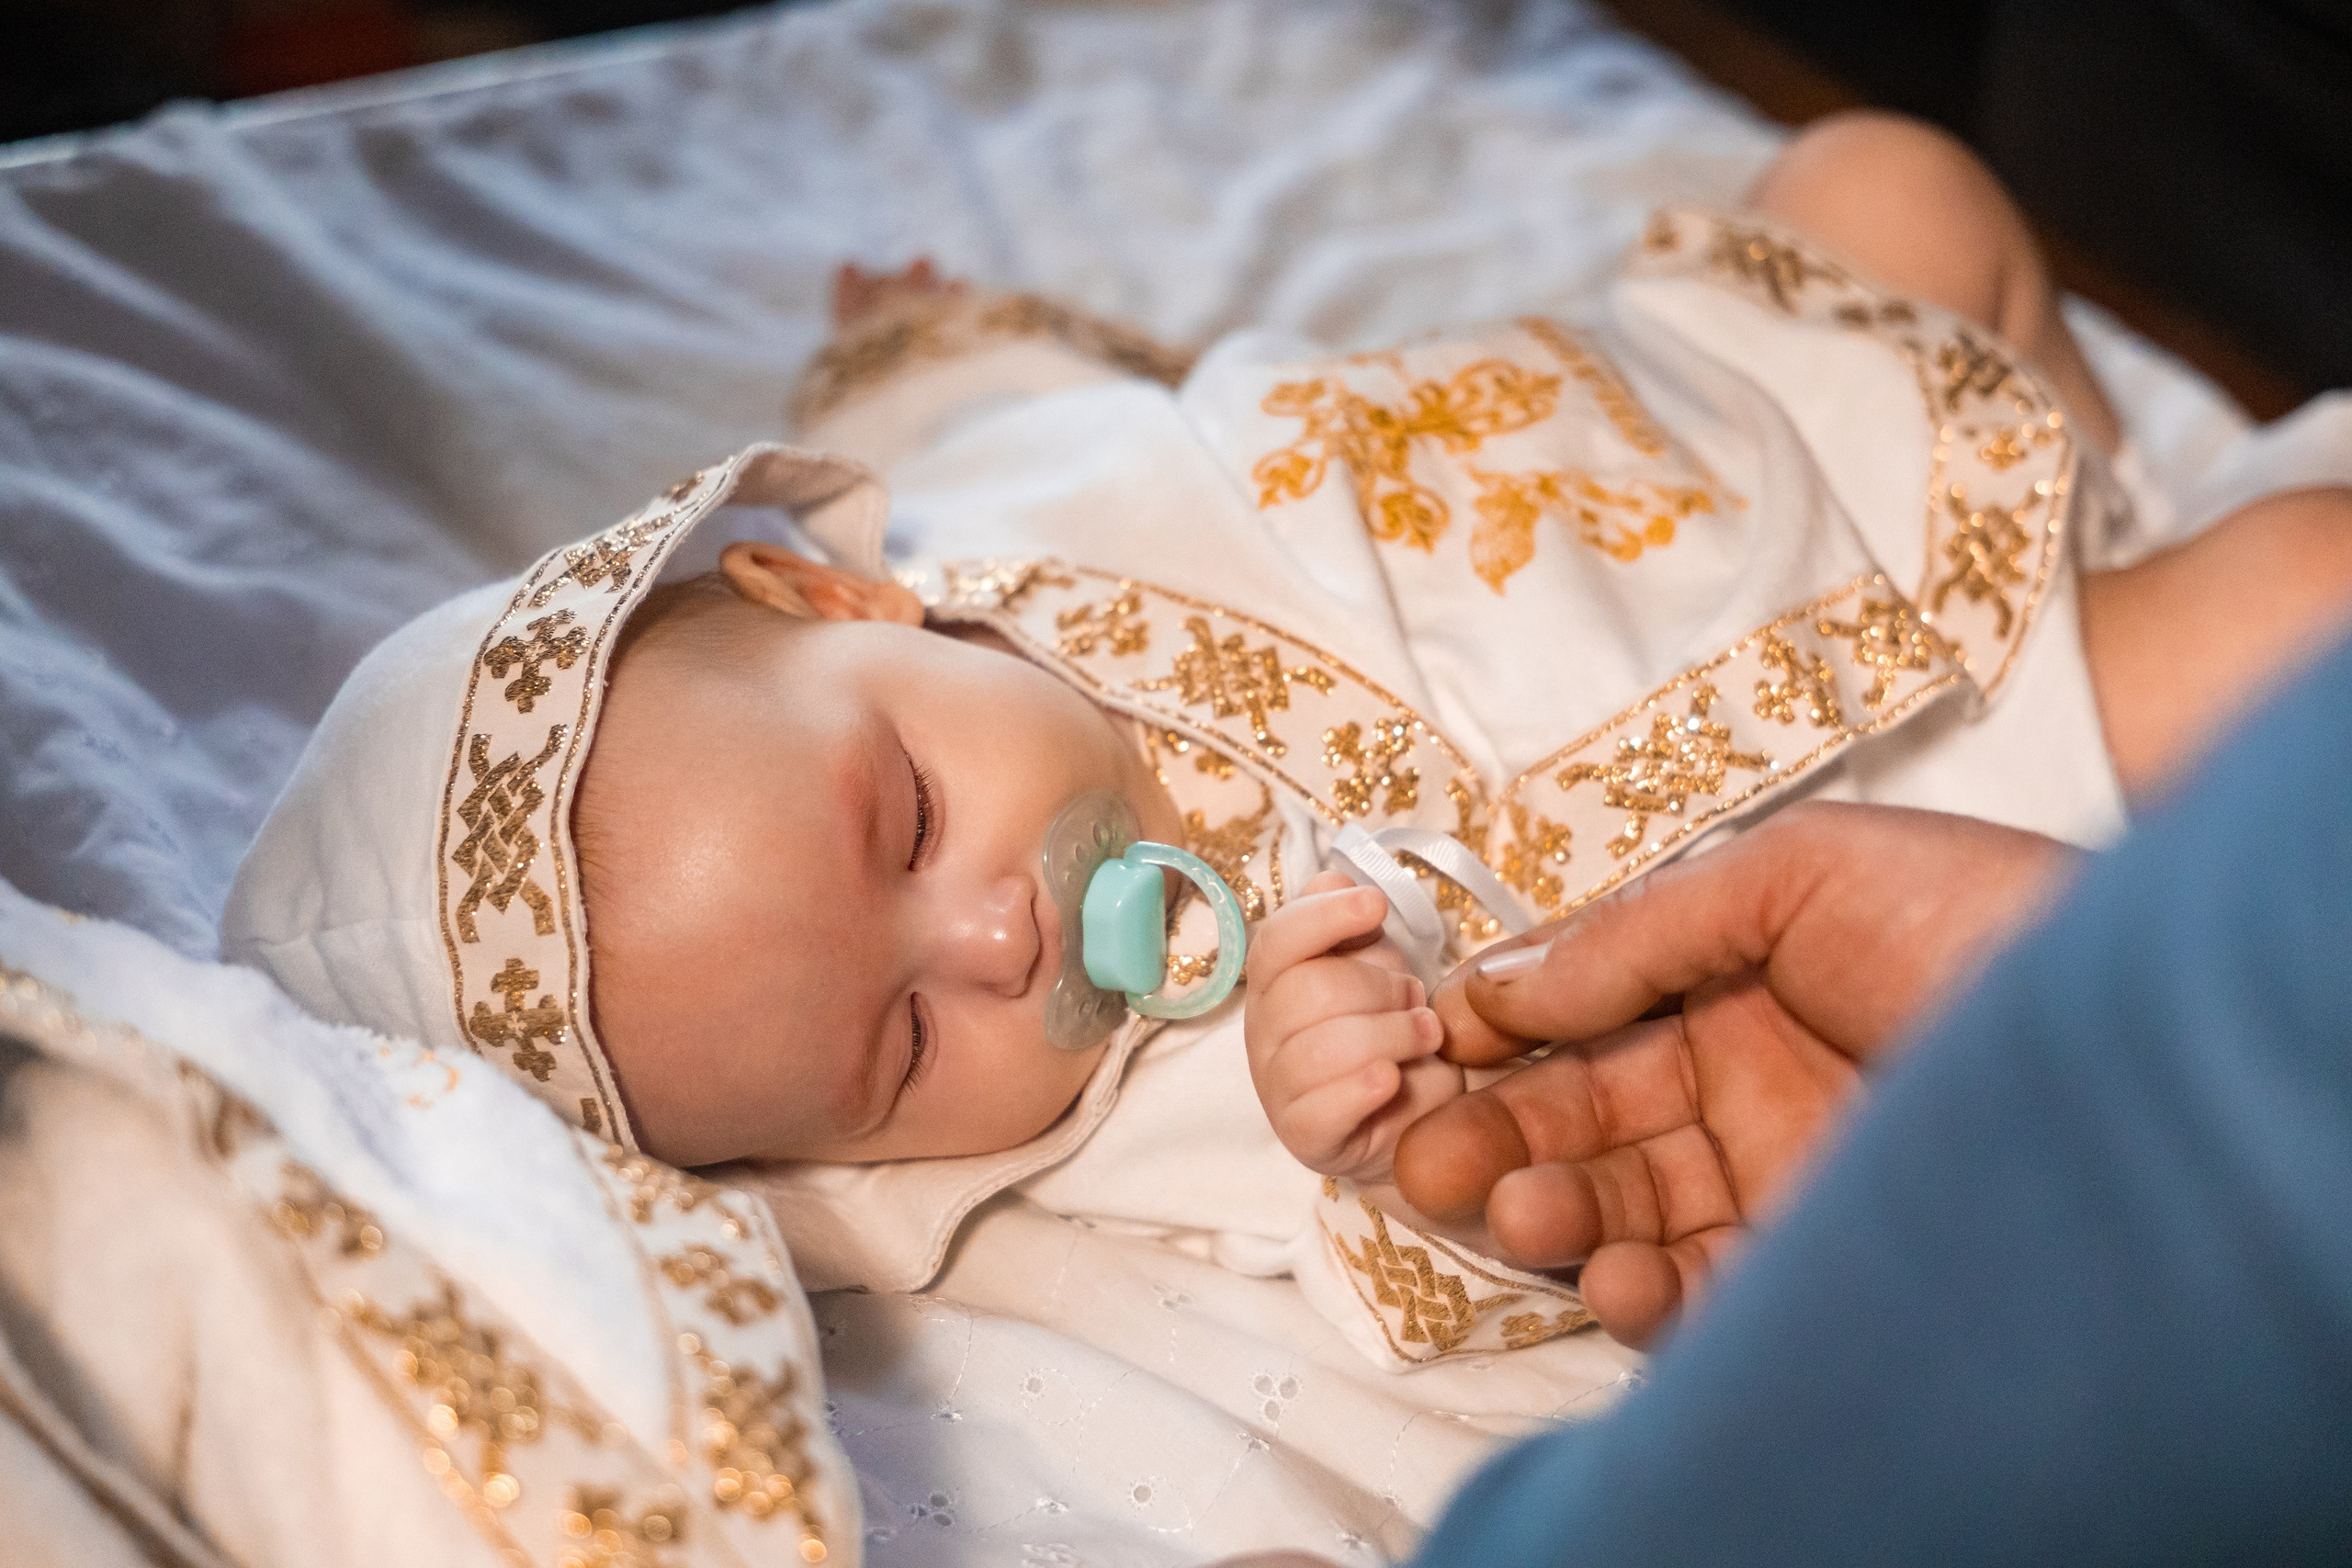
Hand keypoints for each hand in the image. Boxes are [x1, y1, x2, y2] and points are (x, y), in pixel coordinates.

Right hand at [1245, 872, 1461, 1182]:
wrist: (1418, 1113)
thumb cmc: (1392, 1030)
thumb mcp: (1379, 968)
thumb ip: (1352, 927)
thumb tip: (1332, 878)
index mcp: (1275, 982)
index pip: (1275, 941)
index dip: (1322, 917)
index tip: (1375, 905)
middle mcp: (1264, 1033)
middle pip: (1304, 992)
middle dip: (1377, 987)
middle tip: (1416, 997)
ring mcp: (1278, 1088)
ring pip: (1319, 1050)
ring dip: (1390, 1036)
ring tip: (1426, 1036)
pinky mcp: (1304, 1137)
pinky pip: (1322, 1110)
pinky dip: (1362, 1089)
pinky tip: (1392, 1080)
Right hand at [1394, 802, 2073, 1345]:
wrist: (2139, 1034)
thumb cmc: (1982, 917)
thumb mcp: (1797, 873)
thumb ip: (1639, 930)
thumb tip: (1498, 980)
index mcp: (1741, 986)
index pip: (1591, 1024)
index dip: (1504, 1042)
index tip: (1427, 1055)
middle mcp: (1757, 1089)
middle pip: (1595, 1127)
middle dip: (1505, 1141)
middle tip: (1426, 1158)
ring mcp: (1791, 1184)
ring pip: (1636, 1215)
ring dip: (1560, 1217)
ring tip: (1515, 1209)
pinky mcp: (1829, 1273)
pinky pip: (1711, 1299)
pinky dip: (1645, 1296)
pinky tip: (1612, 1272)